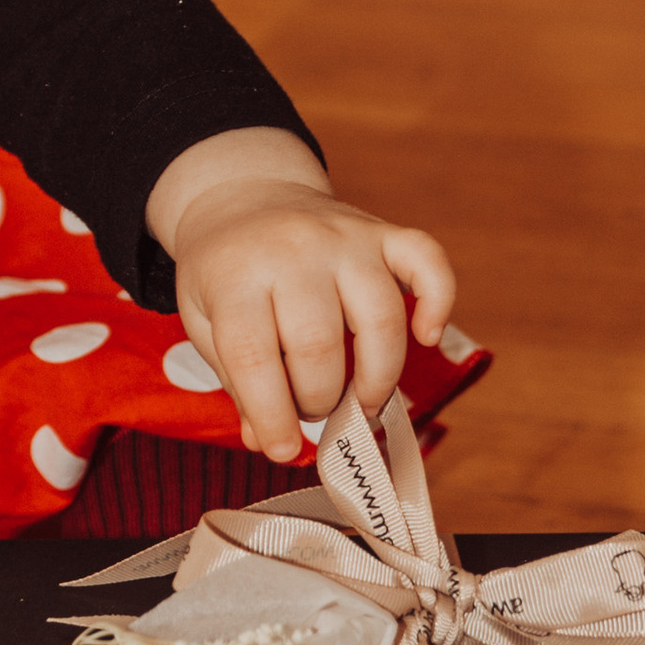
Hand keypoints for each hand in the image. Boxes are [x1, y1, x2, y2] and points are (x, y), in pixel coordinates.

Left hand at [148, 130, 457, 463]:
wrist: (245, 196)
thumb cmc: (227, 272)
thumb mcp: (206, 322)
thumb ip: (237, 381)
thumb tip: (270, 441)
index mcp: (237, 275)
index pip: (255, 358)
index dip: (272, 416)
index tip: (281, 449)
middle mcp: (294, 250)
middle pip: (319, 346)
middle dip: (319, 401)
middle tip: (315, 412)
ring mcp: (344, 238)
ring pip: (380, 318)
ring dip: (376, 378)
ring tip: (360, 403)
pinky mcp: (383, 233)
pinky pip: (429, 262)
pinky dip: (439, 302)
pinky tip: (427, 336)